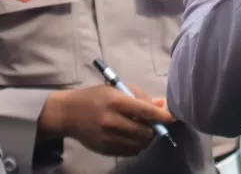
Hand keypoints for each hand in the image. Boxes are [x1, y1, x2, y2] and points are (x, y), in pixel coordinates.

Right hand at [38, 84, 170, 156]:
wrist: (68, 113)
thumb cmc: (95, 97)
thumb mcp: (116, 89)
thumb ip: (140, 97)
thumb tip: (162, 106)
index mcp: (116, 102)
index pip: (145, 112)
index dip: (162, 116)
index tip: (173, 117)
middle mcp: (112, 121)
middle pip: (145, 132)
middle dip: (154, 129)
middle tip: (154, 124)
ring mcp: (108, 138)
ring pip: (139, 145)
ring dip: (146, 138)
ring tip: (143, 129)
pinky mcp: (105, 149)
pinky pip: (130, 152)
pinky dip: (136, 146)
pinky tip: (132, 137)